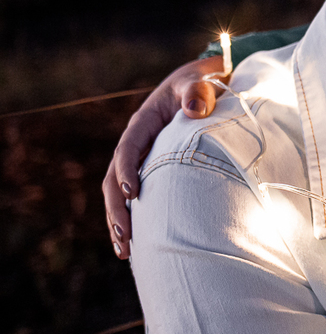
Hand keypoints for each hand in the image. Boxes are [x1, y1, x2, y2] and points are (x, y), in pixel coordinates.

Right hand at [102, 55, 225, 258]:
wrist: (203, 86)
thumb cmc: (202, 84)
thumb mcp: (199, 82)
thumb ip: (198, 91)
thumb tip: (195, 110)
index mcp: (144, 123)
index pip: (128, 148)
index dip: (126, 169)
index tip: (131, 192)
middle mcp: (138, 144)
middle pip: (114, 178)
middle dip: (116, 208)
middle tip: (125, 235)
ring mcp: (143, 160)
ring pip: (120, 193)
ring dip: (120, 220)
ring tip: (124, 251)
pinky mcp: (153, 172)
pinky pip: (138, 197)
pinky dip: (136, 219)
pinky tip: (138, 245)